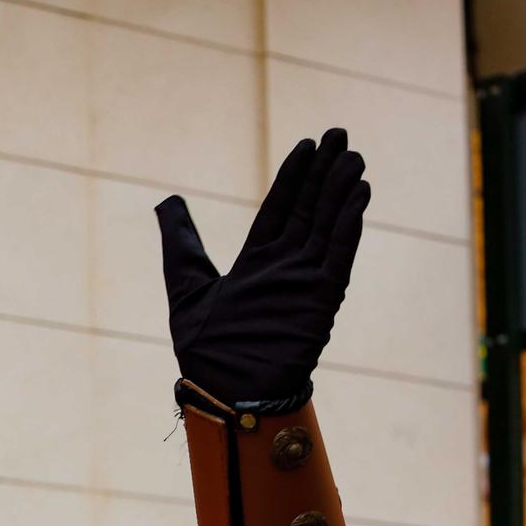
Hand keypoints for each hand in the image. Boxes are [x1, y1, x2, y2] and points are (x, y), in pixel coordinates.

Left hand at [156, 127, 368, 406]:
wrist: (224, 389)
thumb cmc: (204, 348)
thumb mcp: (186, 284)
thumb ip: (181, 243)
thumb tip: (166, 203)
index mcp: (255, 263)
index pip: (279, 209)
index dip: (294, 178)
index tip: (306, 145)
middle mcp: (283, 269)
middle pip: (308, 210)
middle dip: (323, 174)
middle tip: (339, 135)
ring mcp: (304, 283)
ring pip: (327, 226)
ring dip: (341, 191)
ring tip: (353, 156)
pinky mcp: (320, 300)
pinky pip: (338, 255)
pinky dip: (348, 226)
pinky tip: (359, 195)